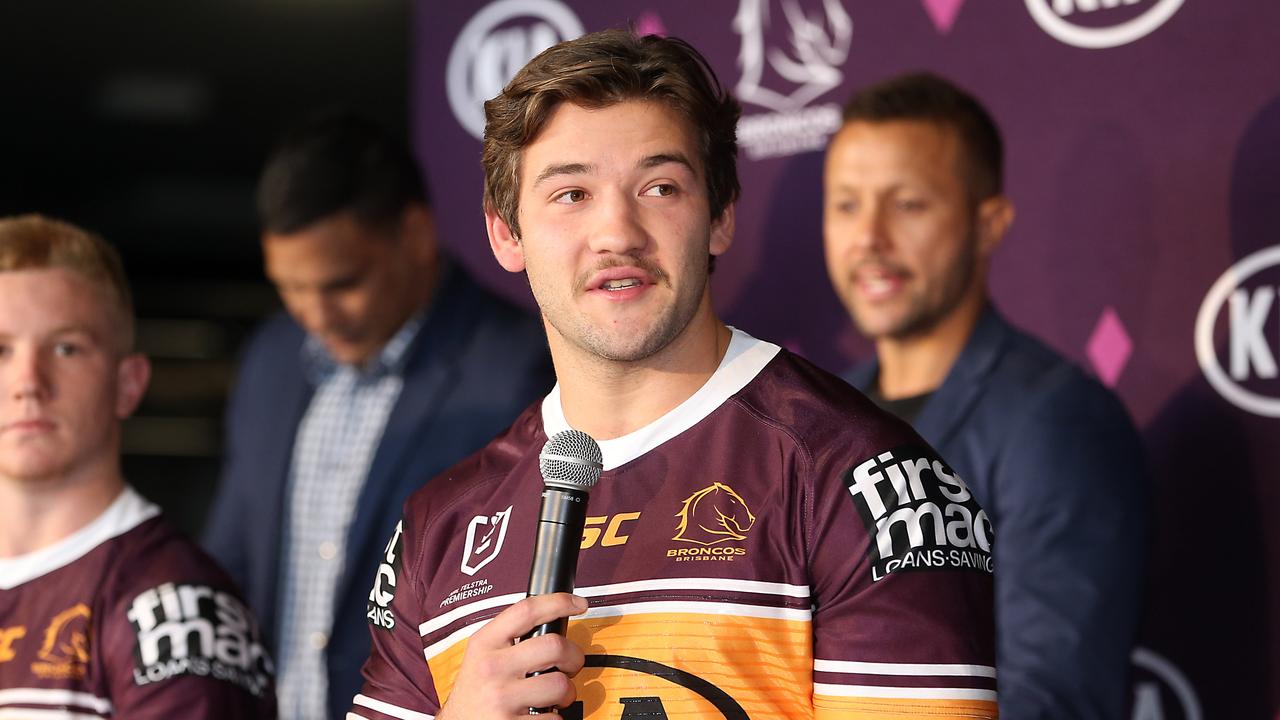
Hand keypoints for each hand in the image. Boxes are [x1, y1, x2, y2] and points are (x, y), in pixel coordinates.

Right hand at [438, 593, 587, 718]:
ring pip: (560, 684)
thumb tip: (551, 620)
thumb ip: (509, 637)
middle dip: (574, 656)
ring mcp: (502, 698)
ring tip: (555, 696)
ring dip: (567, 692)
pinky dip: (554, 718)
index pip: (526, 610)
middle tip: (570, 664)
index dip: (559, 602)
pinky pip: (554, 718)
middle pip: (554, 645)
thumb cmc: (475, 691)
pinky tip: (541, 715)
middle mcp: (492, 668)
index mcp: (485, 644)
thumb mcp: (481, 655)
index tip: (577, 603)